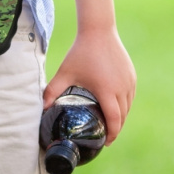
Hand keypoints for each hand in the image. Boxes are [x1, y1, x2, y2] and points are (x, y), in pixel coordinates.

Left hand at [43, 29, 135, 145]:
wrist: (98, 31)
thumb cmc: (81, 52)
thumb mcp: (65, 73)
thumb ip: (52, 90)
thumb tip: (41, 108)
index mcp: (106, 91)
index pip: (114, 120)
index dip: (112, 134)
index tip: (106, 142)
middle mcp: (121, 88)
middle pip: (123, 116)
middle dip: (116, 129)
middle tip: (105, 136)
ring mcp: (129, 81)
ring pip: (128, 106)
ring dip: (121, 117)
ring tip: (111, 123)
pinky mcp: (132, 75)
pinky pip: (130, 95)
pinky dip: (125, 104)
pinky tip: (117, 107)